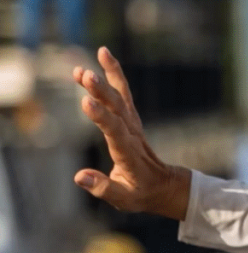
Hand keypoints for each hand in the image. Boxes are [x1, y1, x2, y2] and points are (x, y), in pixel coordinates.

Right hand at [73, 47, 190, 220]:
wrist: (163, 185)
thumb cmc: (140, 193)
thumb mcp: (123, 199)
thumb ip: (103, 187)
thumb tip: (80, 176)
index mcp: (128, 153)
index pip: (114, 131)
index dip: (101, 117)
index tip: (85, 101)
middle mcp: (132, 134)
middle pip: (117, 109)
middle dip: (101, 91)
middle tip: (84, 74)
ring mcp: (133, 124)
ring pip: (122, 95)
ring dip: (109, 74)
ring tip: (99, 53)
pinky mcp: (130, 118)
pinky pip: (122, 92)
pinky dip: (114, 73)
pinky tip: (102, 55)